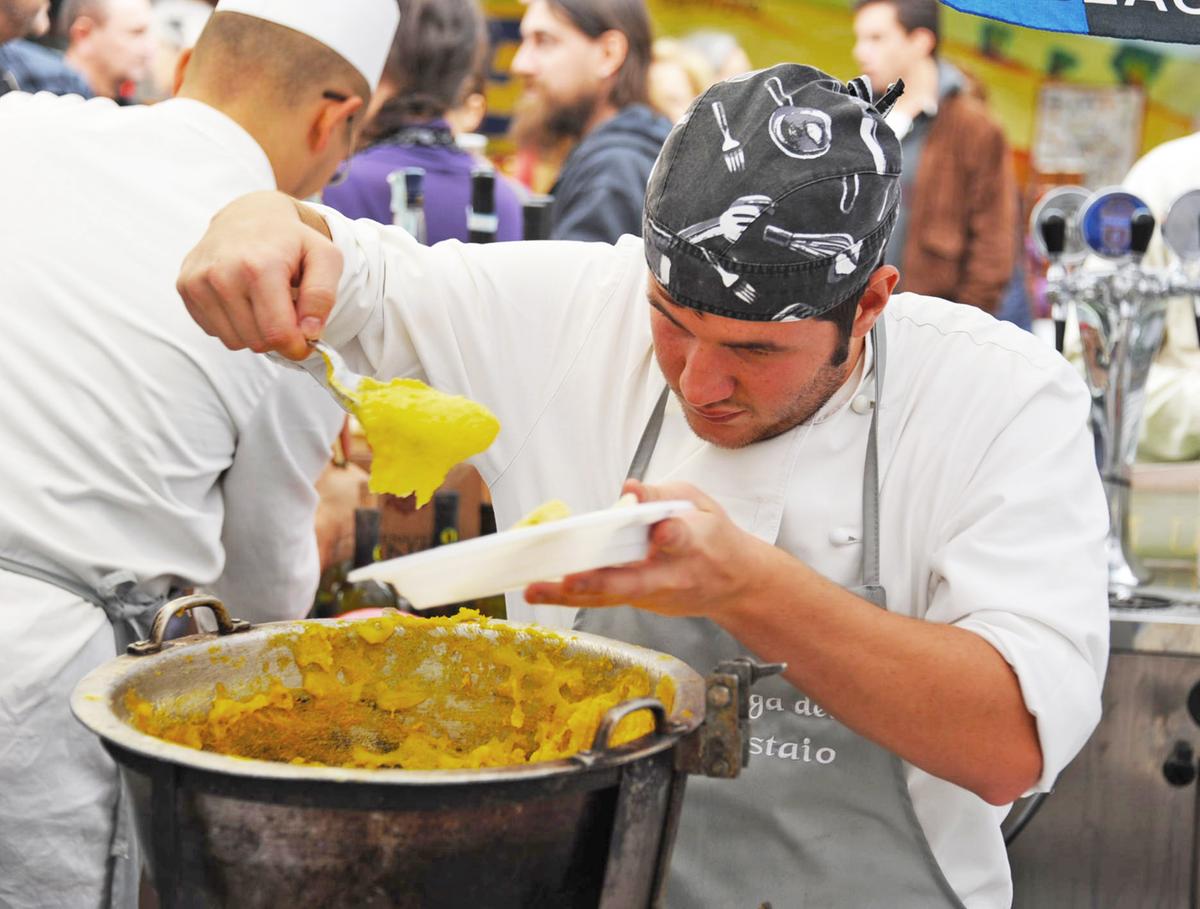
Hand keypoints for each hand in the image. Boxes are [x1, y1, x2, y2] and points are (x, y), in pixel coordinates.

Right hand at [176, 191, 342, 359]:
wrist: (248, 214)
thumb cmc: (291, 240)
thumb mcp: (325, 258)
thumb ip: (323, 296)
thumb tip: (309, 332)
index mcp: (260, 266)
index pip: (277, 333)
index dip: (297, 346)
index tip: (306, 339)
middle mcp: (222, 274)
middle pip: (257, 342)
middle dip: (277, 337)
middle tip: (287, 312)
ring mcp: (198, 281)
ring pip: (234, 342)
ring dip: (255, 331)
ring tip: (264, 301)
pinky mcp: (185, 287)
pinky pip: (214, 331)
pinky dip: (233, 323)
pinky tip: (242, 298)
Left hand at [524, 479, 768, 618]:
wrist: (736, 584)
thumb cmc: (713, 537)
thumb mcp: (699, 502)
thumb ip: (662, 495)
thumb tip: (629, 489)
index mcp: (695, 542)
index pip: (680, 539)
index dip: (669, 535)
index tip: (660, 530)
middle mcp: (673, 576)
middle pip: (635, 582)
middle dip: (601, 581)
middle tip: (571, 577)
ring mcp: (656, 596)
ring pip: (611, 597)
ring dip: (571, 595)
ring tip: (535, 589)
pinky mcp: (641, 605)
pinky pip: (604, 600)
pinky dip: (573, 596)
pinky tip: (542, 589)